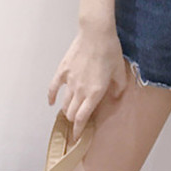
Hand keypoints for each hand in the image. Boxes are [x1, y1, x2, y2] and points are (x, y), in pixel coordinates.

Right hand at [47, 24, 127, 139]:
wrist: (96, 33)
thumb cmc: (110, 50)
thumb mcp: (120, 70)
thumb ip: (118, 86)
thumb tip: (116, 95)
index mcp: (95, 93)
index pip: (82, 118)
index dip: (79, 130)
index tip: (77, 137)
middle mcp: (80, 91)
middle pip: (71, 113)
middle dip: (73, 121)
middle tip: (76, 122)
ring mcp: (69, 81)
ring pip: (64, 103)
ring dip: (66, 110)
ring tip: (68, 112)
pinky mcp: (62, 71)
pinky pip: (53, 88)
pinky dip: (51, 97)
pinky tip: (51, 102)